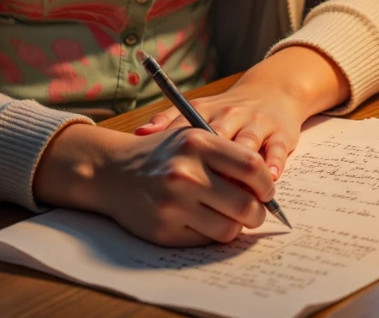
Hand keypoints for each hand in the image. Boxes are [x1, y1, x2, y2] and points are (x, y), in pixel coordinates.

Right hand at [32, 120, 274, 246]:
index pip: (251, 166)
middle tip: (255, 211)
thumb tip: (264, 183)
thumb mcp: (190, 138)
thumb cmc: (161, 153)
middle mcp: (186, 172)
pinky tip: (203, 220)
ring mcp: (175, 203)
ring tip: (229, 216)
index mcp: (198, 142)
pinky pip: (206, 241)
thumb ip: (225, 155)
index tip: (266, 190)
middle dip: (257, 212)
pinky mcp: (165, 229)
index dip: (266, 182)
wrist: (112, 170)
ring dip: (236, 227)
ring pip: (229, 228)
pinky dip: (211, 234)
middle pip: (246, 203)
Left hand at [133, 47, 348, 181]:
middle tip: (204, 195)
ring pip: (250, 144)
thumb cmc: (227, 113)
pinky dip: (275, 162)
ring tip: (240, 194)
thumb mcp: (198, 111)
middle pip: (220, 139)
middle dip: (213, 165)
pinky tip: (271, 177)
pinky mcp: (281, 132)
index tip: (169, 176)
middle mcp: (230, 115)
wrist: (271, 92)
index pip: (189, 128)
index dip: (180, 151)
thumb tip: (138, 133)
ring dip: (245, 169)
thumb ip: (170, 122)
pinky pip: (278, 148)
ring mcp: (257, 123)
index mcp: (206, 111)